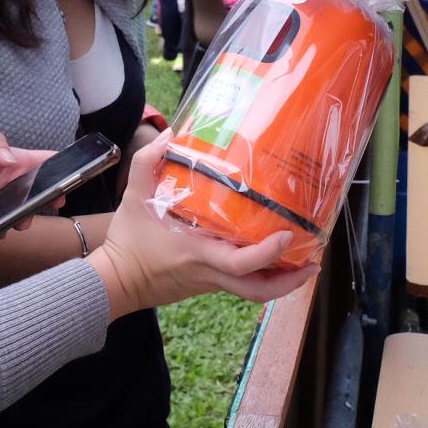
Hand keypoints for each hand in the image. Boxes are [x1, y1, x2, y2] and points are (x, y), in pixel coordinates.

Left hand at [0, 126, 55, 236]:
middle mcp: (9, 184)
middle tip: (55, 201)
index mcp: (11, 160)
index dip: (60, 166)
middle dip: (52, 197)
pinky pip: (1, 231)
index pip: (42, 161)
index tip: (72, 174)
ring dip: (27, 218)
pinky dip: (3, 232)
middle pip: (40, 192)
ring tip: (20, 219)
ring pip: (24, 215)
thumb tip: (12, 160)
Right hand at [88, 132, 317, 316]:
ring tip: (304, 261)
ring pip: (254, 292)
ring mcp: (211, 283)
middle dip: (290, 282)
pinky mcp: (208, 285)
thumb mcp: (133, 197)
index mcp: (198, 254)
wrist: (114, 283)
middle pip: (259, 290)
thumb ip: (149, 162)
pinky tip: (272, 257)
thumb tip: (171, 135)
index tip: (285, 236)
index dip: (268, 254)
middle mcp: (210, 273)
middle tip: (314, 262)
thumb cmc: (127, 242)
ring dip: (281, 280)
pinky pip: (242, 285)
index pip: (241, 264)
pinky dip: (261, 274)